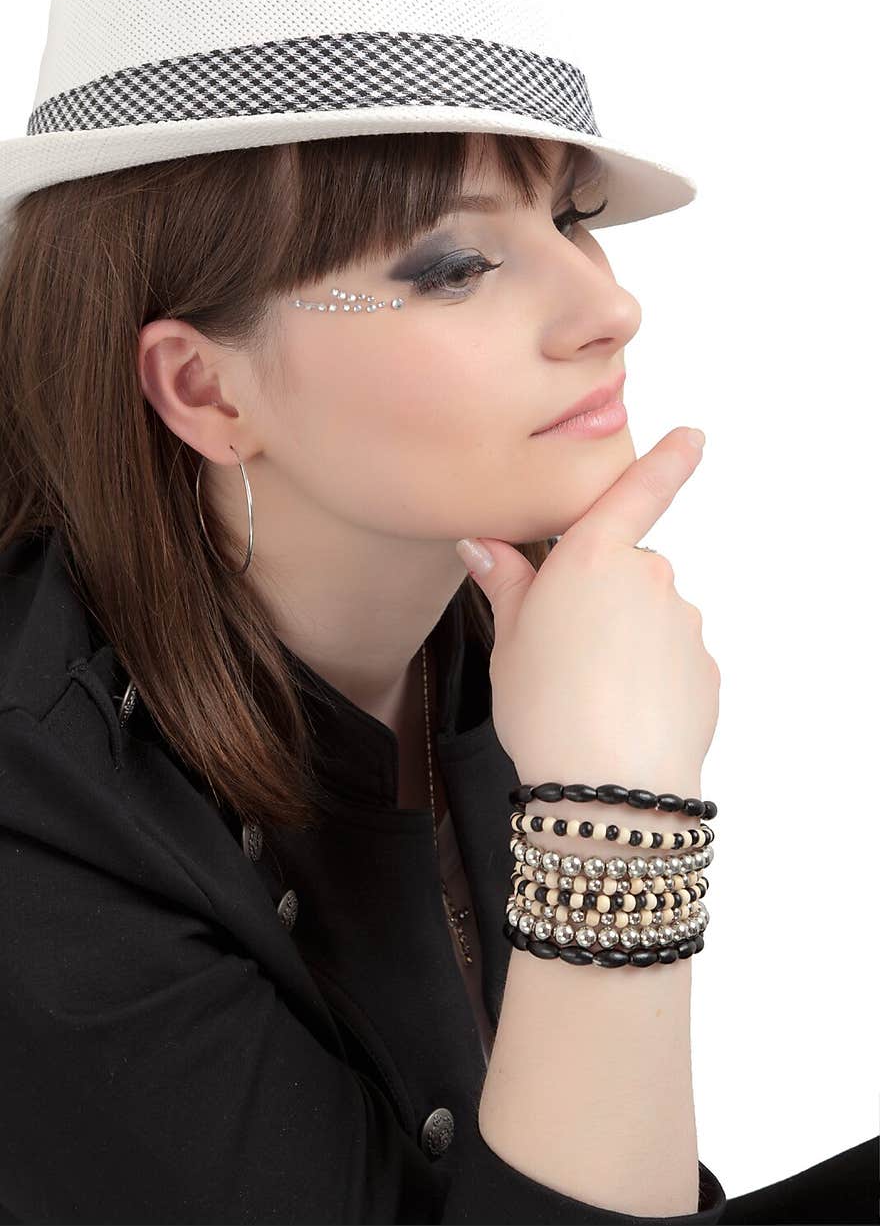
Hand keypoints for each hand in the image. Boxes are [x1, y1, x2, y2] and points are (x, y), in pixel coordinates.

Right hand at [457, 427, 718, 790]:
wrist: (608, 787)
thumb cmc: (546, 710)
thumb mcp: (508, 641)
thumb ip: (506, 582)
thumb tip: (483, 543)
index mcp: (593, 558)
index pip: (639, 491)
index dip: (669, 460)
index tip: (693, 438)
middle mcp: (649, 577)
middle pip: (626, 571)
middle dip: (601, 599)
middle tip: (562, 650)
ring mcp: (684, 623)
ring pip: (650, 618)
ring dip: (625, 642)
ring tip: (589, 692)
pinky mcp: (705, 668)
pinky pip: (672, 660)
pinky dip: (650, 677)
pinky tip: (621, 712)